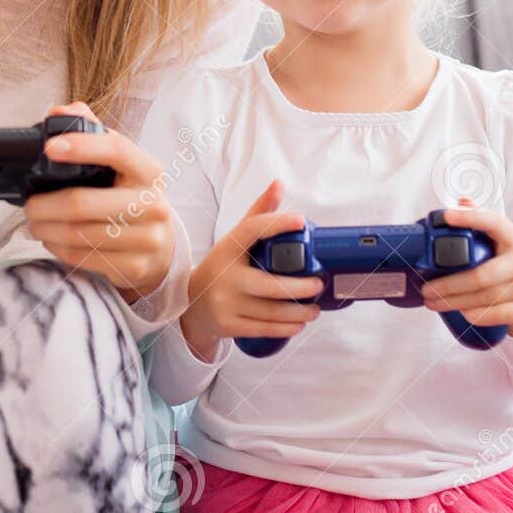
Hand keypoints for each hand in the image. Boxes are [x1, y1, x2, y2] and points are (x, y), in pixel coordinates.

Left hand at [21, 101, 175, 302]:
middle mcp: (153, 204)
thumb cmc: (130, 196)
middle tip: (29, 204)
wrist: (161, 246)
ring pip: (77, 233)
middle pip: (82, 202)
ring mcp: (147, 239)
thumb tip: (58, 112)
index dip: (80, 146)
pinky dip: (58, 248)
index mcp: (149, 171)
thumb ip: (91, 131)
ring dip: (45, 228)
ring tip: (35, 222)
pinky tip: (52, 240)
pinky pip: (82, 257)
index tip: (48, 147)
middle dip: (44, 204)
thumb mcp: (119, 164)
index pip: (116, 150)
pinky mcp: (135, 267)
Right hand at [179, 180, 323, 361]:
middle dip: (303, 287)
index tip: (301, 220)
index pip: (252, 229)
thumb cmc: (223, 266)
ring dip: (301, 312)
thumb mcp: (235, 240)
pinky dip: (287, 328)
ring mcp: (225, 302)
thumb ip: (258, 214)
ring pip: (273, 311)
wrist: (192, 304)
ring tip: (315, 309)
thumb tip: (279, 184)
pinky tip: (300, 324)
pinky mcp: (228, 325)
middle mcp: (225, 275)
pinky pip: (264, 329)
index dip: (277, 223)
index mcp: (227, 248)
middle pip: (272, 284)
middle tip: (319, 284)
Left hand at [420, 197, 512, 341]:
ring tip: (431, 301)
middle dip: (449, 284)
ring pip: (484, 298)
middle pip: (481, 275)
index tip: (446, 216)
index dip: (471, 218)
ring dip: (453, 302)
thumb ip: (479, 219)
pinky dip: (474, 314)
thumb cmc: (505, 259)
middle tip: (425, 288)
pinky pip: (495, 315)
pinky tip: (459, 312)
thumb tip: (460, 202)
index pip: (494, 222)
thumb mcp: (497, 238)